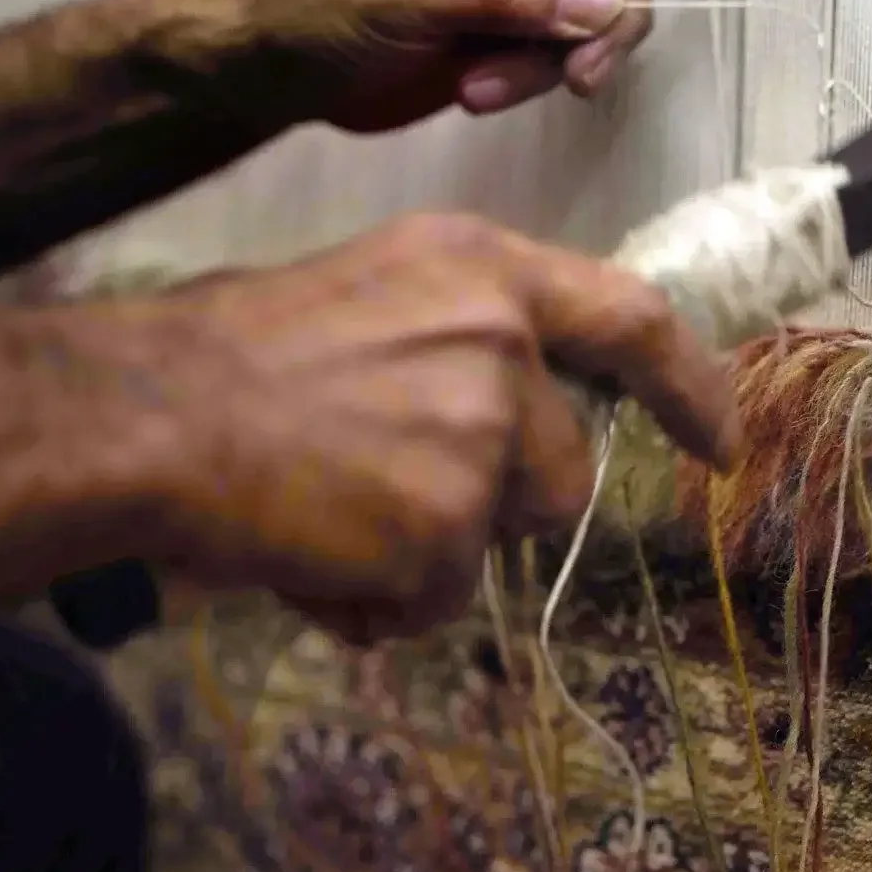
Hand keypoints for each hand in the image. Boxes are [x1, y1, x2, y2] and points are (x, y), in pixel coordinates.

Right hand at [81, 212, 739, 643]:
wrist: (149, 416)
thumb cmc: (235, 351)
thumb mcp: (374, 291)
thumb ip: (467, 335)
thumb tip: (520, 406)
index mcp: (486, 270)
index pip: (634, 322)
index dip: (692, 386)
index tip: (722, 440)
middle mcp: (501, 343)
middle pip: (566, 466)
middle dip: (498, 498)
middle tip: (385, 483)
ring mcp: (480, 437)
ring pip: (500, 535)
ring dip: (432, 550)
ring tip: (332, 514)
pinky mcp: (445, 527)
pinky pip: (436, 599)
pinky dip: (377, 601)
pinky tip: (310, 556)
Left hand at [231, 0, 769, 133]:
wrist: (270, 66)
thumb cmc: (313, 4)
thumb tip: (603, 0)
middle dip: (601, 14)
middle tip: (572, 78)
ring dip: (557, 56)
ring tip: (487, 90)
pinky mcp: (513, 7)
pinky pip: (568, 38)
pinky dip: (537, 73)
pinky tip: (478, 92)